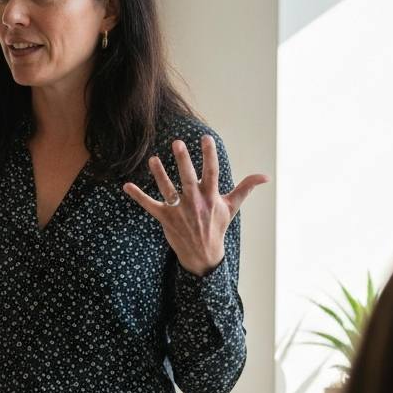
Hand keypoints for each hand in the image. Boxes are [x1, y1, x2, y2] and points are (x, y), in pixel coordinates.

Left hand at [123, 136, 268, 276]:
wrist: (203, 255)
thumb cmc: (217, 226)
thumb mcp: (232, 207)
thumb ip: (246, 188)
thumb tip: (265, 176)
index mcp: (211, 197)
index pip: (211, 172)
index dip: (209, 155)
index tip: (206, 138)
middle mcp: (195, 203)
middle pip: (188, 178)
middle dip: (183, 161)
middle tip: (178, 143)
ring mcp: (179, 211)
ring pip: (168, 189)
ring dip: (159, 175)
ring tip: (153, 159)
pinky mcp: (165, 218)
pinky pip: (150, 205)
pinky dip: (138, 196)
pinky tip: (126, 185)